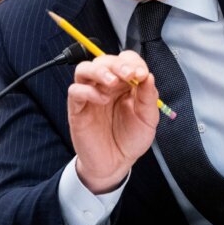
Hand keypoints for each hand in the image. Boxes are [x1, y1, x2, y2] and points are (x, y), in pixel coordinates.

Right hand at [68, 50, 158, 193]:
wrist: (115, 164)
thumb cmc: (130, 140)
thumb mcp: (148, 119)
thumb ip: (148, 97)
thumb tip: (148, 76)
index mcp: (125, 84)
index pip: (126, 60)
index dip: (133, 62)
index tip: (141, 74)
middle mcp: (106, 85)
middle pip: (105, 60)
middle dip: (118, 64)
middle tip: (129, 74)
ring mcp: (90, 95)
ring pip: (85, 69)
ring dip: (99, 70)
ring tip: (112, 82)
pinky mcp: (78, 108)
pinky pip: (75, 91)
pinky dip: (88, 91)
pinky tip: (102, 100)